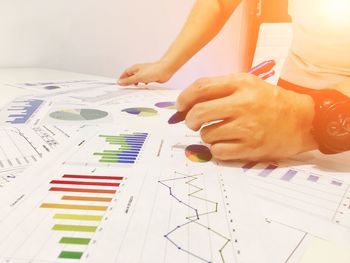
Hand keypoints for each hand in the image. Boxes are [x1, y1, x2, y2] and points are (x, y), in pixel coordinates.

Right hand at [118, 61, 173, 85]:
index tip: (119, 83)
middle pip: (131, 76)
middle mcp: (139, 70)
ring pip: (137, 79)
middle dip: (128, 81)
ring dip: (135, 83)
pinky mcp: (150, 77)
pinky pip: (144, 81)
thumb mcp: (138, 77)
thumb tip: (120, 82)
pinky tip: (143, 86)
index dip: (122, 78)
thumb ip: (129, 80)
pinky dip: (142, 84)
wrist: (165, 70)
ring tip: (133, 87)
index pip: (125, 73)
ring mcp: (145, 74)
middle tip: (125, 86)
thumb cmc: (153, 70)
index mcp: (135, 68)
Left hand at [176, 74, 317, 160]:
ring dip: (206, 135)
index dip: (184, 98)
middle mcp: (244, 104)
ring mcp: (248, 128)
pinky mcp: (251, 148)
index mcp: (241, 84)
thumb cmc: (271, 102)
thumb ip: (219, 89)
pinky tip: (226, 143)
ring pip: (206, 134)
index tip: (180, 106)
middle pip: (199, 113)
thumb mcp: (248, 84)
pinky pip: (218, 151)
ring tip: (219, 132)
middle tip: (192, 123)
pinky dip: (216, 149)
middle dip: (189, 120)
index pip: (201, 88)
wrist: (303, 121)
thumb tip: (186, 102)